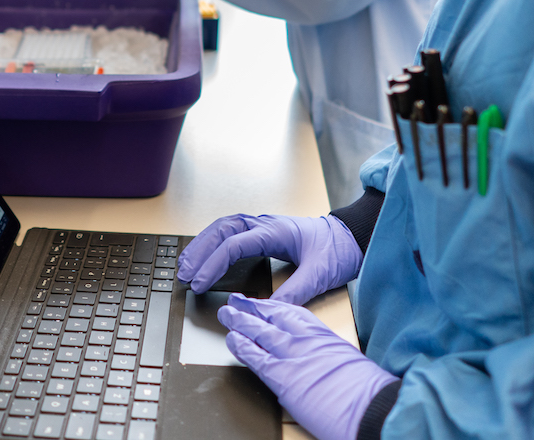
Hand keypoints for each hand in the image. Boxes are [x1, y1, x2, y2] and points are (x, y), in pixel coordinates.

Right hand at [177, 213, 361, 306]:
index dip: (213, 264)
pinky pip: (231, 231)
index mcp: (275, 231)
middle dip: (199, 252)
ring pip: (223, 227)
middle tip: (183, 274)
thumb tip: (265, 310)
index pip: (233, 245)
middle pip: (221, 230)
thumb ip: (293, 293)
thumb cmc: (337, 251)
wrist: (350, 237)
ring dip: (202, 244)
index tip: (200, 283)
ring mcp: (262, 225)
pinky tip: (204, 254)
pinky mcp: (263, 231)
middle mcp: (264, 224)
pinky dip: (213, 242)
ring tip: (185, 265)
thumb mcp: (318, 275)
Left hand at [220, 295, 397, 439]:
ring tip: (227, 315)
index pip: (289, 311)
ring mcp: (292, 355)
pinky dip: (241, 347)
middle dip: (250, 308)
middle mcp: (305, 338)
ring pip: (258, 331)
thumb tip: (313, 359)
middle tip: (236, 301)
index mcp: (322, 332)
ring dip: (239, 322)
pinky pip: (255, 357)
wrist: (371, 406)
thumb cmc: (366, 389)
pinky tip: (231, 340)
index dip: (271, 306)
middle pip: (270, 316)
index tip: (261, 302)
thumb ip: (324, 353)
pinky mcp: (282, 376)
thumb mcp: (345, 359)